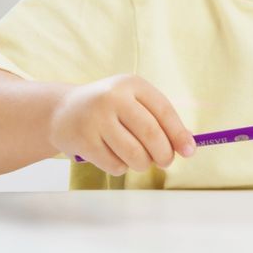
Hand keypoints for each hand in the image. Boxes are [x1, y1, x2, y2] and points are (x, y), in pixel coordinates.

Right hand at [50, 74, 195, 175]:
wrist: (62, 112)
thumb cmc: (108, 109)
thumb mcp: (132, 101)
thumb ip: (159, 119)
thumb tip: (187, 143)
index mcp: (131, 84)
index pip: (164, 110)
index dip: (179, 133)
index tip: (190, 151)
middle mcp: (113, 98)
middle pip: (150, 133)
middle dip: (164, 153)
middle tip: (166, 162)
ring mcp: (95, 119)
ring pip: (134, 153)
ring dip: (143, 164)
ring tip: (141, 160)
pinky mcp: (83, 141)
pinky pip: (115, 165)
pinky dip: (122, 168)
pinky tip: (116, 157)